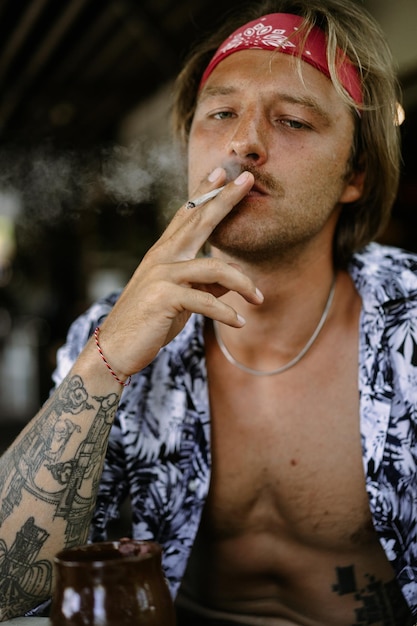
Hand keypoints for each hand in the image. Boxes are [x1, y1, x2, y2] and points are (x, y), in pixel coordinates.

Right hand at [97, 167, 262, 376]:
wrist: (115, 347)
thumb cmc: (149, 322)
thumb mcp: (180, 300)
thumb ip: (205, 285)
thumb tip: (233, 279)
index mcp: (164, 254)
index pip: (186, 216)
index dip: (204, 193)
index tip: (221, 173)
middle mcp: (162, 257)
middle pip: (198, 221)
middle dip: (225, 199)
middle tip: (247, 180)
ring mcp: (162, 275)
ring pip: (214, 267)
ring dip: (242, 283)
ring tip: (259, 298)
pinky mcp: (164, 297)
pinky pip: (207, 300)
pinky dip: (227, 313)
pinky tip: (240, 323)